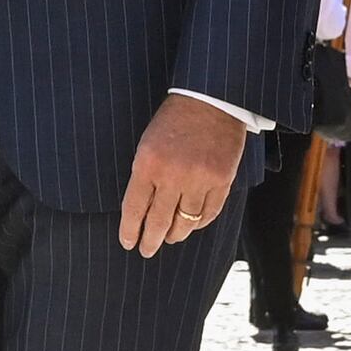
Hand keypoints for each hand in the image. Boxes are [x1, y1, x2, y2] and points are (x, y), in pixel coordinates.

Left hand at [115, 91, 245, 256]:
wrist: (211, 99)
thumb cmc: (174, 120)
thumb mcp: (148, 143)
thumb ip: (144, 176)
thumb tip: (142, 211)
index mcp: (148, 164)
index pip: (134, 209)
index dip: (130, 230)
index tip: (128, 242)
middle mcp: (173, 175)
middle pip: (159, 222)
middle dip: (150, 241)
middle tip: (146, 250)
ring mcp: (200, 180)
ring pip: (185, 222)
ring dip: (175, 235)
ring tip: (170, 238)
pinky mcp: (222, 181)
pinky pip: (209, 213)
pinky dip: (199, 223)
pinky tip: (192, 225)